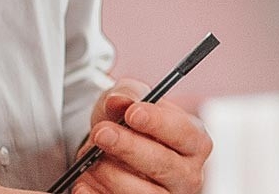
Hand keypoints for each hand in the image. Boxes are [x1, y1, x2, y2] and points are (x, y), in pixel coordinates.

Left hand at [71, 78, 213, 193]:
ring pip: (142, 193)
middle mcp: (187, 174)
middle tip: (101, 133)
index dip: (157, 123)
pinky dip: (97, 193)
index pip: (183, 133)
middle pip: (163, 165)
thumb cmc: (134, 126)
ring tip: (88, 158)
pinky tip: (83, 180)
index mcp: (195, 142)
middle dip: (128, 147)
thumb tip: (120, 100)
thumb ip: (129, 94)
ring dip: (109, 173)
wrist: (117, 151)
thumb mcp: (132, 101)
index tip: (132, 113)